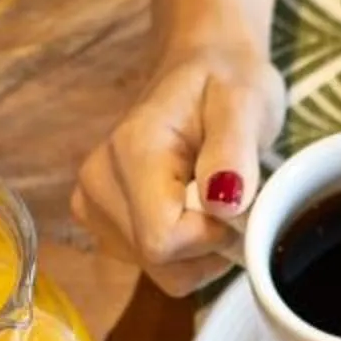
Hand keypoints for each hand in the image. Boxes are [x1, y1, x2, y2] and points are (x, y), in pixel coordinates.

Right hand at [72, 39, 285, 296]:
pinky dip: (186, 250)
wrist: (203, 68)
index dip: (211, 236)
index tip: (235, 201)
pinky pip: (155, 267)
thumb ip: (233, 150)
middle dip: (208, 245)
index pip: (163, 241)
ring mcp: (94, 206)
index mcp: (130, 153)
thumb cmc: (228, 82)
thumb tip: (222, 203)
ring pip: (160, 272)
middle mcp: (99, 183)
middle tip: (229, 196)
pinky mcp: (102, 222)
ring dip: (199, 249)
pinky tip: (192, 208)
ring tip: (210, 196)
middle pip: (160, 264)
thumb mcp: (245, 102)